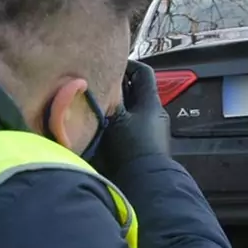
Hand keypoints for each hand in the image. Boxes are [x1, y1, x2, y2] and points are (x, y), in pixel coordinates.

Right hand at [93, 60, 169, 174]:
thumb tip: (100, 83)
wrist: (144, 183)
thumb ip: (109, 99)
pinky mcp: (142, 145)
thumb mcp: (116, 118)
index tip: (110, 65)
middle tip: (96, 85)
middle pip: (134, 91)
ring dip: (114, 106)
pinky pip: (127, 126)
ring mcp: (149, 130)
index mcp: (150, 102)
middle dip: (116, 88)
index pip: (143, 72)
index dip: (127, 64)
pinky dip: (115, 123)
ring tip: (93, 105)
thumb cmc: (131, 148)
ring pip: (129, 109)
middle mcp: (153, 113)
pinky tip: (98, 126)